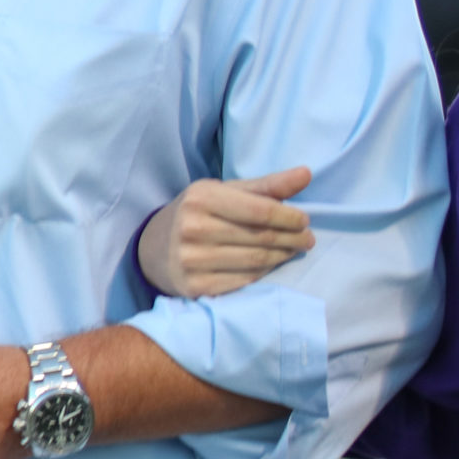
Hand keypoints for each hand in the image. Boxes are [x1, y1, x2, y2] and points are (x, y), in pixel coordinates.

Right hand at [137, 167, 313, 298]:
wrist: (152, 249)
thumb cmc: (196, 214)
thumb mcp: (223, 192)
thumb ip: (265, 185)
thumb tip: (306, 173)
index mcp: (200, 198)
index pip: (260, 210)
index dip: (289, 217)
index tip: (304, 220)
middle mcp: (193, 228)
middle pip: (261, 237)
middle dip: (292, 238)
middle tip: (307, 239)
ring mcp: (192, 259)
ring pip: (256, 260)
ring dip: (282, 256)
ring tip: (292, 250)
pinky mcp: (195, 285)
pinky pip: (245, 280)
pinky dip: (264, 273)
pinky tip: (270, 265)